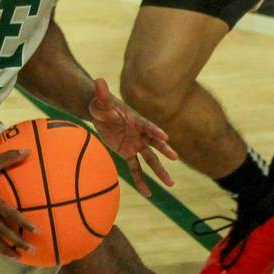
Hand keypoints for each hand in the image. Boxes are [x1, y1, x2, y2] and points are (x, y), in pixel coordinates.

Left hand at [85, 77, 175, 197]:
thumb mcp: (100, 100)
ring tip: (171, 184)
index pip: (148, 126)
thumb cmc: (101, 105)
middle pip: (155, 144)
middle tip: (175, 157)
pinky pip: (136, 169)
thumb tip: (97, 80)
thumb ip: (102, 93)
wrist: (99, 113)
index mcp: (136, 120)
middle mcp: (140, 134)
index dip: (155, 131)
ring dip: (160, 172)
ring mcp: (136, 145)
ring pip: (150, 160)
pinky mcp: (128, 153)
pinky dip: (141, 181)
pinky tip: (148, 194)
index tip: (165, 137)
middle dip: (164, 150)